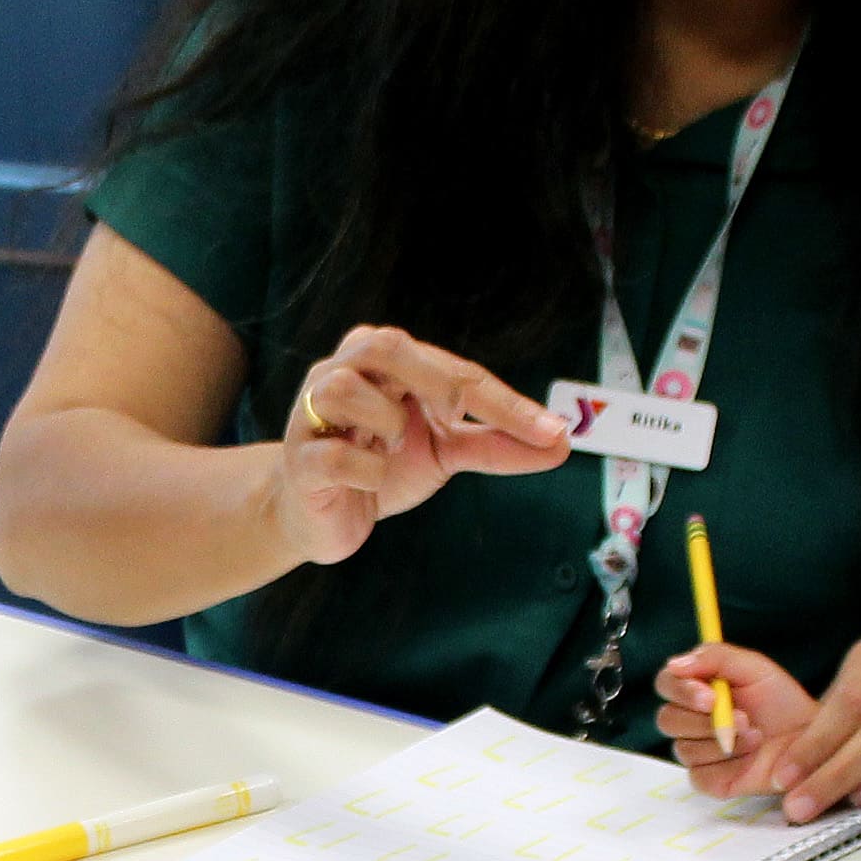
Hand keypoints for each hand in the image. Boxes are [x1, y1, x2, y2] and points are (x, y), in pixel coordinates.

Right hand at [262, 328, 571, 567]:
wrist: (319, 516)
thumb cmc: (380, 465)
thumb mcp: (444, 452)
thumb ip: (496, 443)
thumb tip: (560, 441)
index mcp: (383, 362)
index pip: (451, 368)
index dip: (504, 401)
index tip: (550, 431)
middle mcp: (342, 373)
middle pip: (381, 344)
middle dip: (430, 377)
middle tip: (455, 415)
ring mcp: (312, 415)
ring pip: (342, 389)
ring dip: (385, 422)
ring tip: (394, 449)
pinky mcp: (300, 461)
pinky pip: (331, 455)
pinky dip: (363, 469)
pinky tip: (368, 480)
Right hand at [655, 644, 818, 798]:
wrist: (810, 739)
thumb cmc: (781, 702)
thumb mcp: (754, 668)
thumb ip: (715, 657)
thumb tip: (675, 664)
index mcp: (697, 688)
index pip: (666, 684)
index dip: (681, 691)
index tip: (710, 697)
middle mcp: (690, 720)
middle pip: (667, 720)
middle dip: (703, 721)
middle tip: (742, 719)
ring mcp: (697, 751)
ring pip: (684, 749)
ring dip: (723, 743)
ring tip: (757, 737)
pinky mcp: (708, 779)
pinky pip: (699, 776)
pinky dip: (726, 767)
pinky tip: (748, 759)